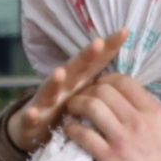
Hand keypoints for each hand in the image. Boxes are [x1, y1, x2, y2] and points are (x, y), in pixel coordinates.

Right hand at [8, 31, 128, 154]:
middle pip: (75, 69)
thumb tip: (130, 78)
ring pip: (50, 89)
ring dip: (54, 81)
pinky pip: (30, 118)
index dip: (108, 48)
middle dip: (85, 56)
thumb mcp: (84, 98)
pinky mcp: (31, 119)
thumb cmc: (63, 112)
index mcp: (79, 82)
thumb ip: (101, 87)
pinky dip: (30, 116)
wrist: (30, 129)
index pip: (96, 62)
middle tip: (98, 43)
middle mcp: (62, 87)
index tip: (124, 32)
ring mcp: (45, 101)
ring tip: (60, 72)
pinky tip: (32, 114)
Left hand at [61, 73, 160, 160]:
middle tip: (81, 100)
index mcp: (154, 112)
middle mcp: (138, 120)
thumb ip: (146, 115)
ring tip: (72, 111)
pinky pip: (83, 134)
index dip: (106, 80)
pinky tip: (70, 131)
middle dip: (88, 91)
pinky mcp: (109, 158)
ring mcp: (123, 138)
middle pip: (104, 90)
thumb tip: (125, 104)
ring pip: (91, 106)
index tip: (99, 87)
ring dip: (76, 105)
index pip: (125, 81)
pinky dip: (72, 129)